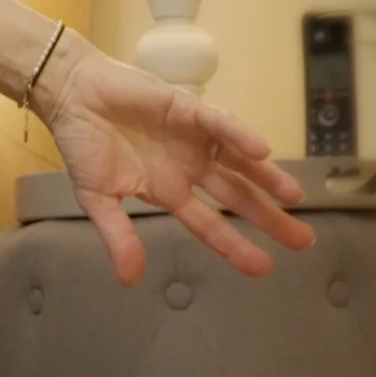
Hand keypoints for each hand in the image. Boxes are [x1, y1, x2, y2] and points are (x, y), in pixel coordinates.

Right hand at [33, 46, 314, 283]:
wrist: (71, 96)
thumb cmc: (82, 145)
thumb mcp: (97, 199)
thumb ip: (118, 236)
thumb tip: (129, 280)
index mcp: (168, 191)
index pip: (209, 225)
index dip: (235, 246)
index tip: (264, 268)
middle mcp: (189, 168)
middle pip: (237, 197)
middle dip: (269, 218)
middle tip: (304, 241)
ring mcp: (193, 139)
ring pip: (240, 163)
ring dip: (267, 178)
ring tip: (295, 197)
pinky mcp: (189, 110)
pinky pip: (220, 125)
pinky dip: (241, 137)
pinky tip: (262, 152)